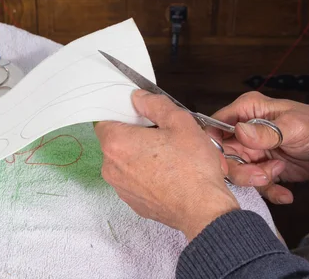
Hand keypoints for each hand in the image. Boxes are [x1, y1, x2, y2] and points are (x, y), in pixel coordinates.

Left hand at [95, 90, 239, 241]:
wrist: (203, 210)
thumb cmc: (192, 168)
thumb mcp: (180, 122)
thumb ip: (155, 104)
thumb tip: (139, 98)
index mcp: (117, 143)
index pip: (105, 119)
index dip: (123, 114)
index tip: (140, 114)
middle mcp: (111, 166)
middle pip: (116, 140)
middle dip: (136, 134)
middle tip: (162, 134)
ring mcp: (120, 187)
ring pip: (125, 161)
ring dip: (142, 155)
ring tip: (169, 156)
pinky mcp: (132, 201)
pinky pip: (134, 179)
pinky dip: (146, 174)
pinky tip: (169, 173)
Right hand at [210, 91, 308, 204]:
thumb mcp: (293, 126)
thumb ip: (266, 132)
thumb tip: (239, 132)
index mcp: (245, 111)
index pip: (215, 126)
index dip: (214, 145)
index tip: (225, 162)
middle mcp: (242, 131)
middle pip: (223, 155)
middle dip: (241, 170)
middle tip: (263, 175)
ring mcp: (250, 151)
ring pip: (237, 172)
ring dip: (257, 180)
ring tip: (279, 174)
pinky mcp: (260, 168)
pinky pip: (255, 184)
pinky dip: (269, 192)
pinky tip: (285, 193)